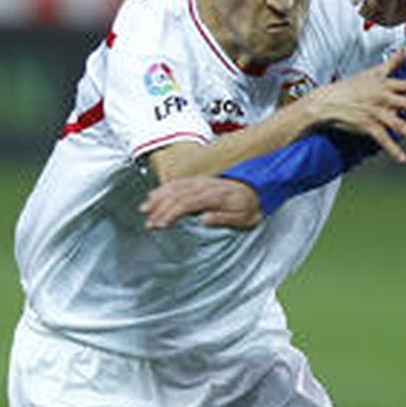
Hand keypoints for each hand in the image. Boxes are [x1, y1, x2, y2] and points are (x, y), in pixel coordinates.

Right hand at [142, 176, 262, 231]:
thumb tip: (203, 220)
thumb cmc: (251, 206)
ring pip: (175, 187)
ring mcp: (201, 181)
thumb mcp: (243, 218)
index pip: (186, 203)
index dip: (171, 213)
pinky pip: (178, 182)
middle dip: (160, 209)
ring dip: (158, 198)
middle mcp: (205, 186)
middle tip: (149, 224)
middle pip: (176, 195)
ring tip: (145, 209)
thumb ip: (223, 218)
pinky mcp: (200, 181)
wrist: (260, 189)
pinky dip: (165, 188)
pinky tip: (155, 195)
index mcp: (214, 196)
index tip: (160, 225)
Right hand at [302, 50, 405, 162]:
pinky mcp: (367, 126)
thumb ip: (391, 64)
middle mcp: (383, 98)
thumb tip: (404, 51)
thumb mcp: (372, 72)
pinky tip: (403, 158)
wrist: (328, 102)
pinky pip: (383, 139)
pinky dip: (393, 149)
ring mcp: (375, 113)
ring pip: (397, 124)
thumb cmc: (351, 86)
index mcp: (385, 85)